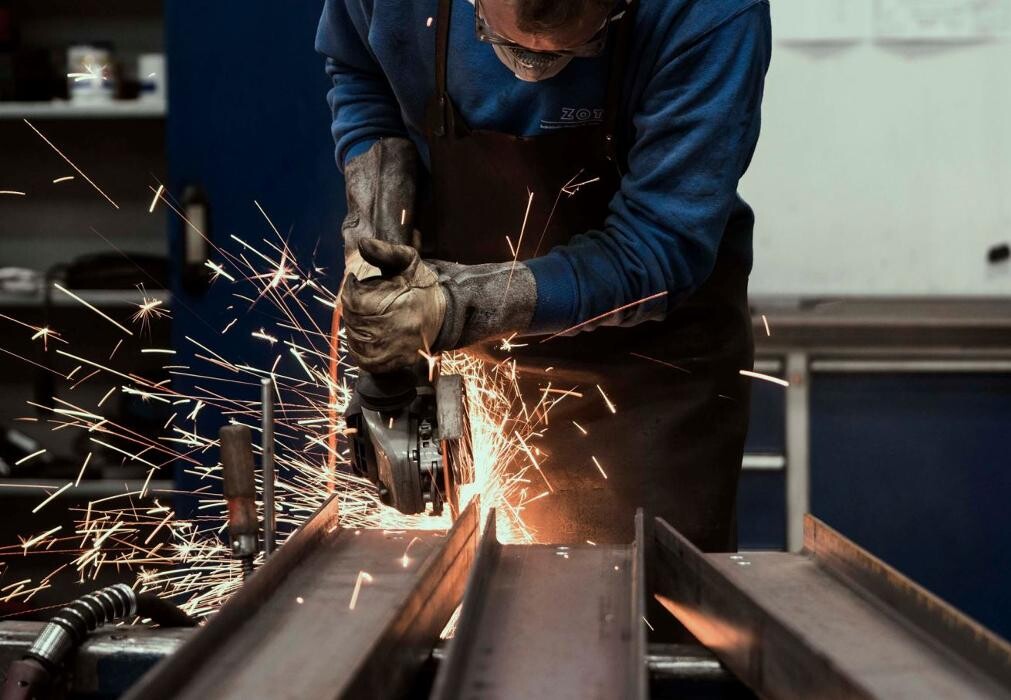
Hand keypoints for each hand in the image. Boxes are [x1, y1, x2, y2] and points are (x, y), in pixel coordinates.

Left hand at [341, 239, 445, 373]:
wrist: (446, 314)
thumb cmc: (422, 286)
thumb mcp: (408, 262)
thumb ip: (385, 252)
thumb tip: (363, 244)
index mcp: (401, 304)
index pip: (354, 300)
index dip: (349, 289)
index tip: (354, 282)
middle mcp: (399, 330)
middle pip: (353, 321)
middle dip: (351, 309)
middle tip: (360, 300)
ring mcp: (398, 350)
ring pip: (356, 341)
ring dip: (354, 328)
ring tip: (364, 316)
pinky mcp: (397, 362)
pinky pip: (366, 361)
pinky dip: (360, 349)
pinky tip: (366, 335)